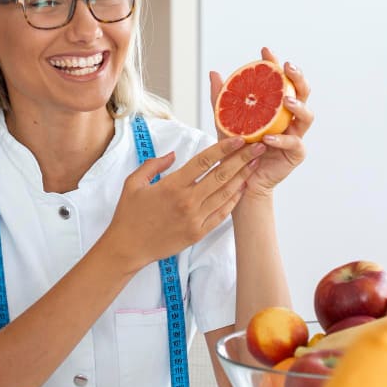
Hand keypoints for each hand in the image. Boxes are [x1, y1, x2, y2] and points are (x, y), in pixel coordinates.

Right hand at [101, 137, 265, 269]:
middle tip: (258, 147)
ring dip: (243, 177)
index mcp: (172, 186)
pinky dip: (233, 200)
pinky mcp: (197, 233)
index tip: (238, 139)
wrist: (127, 248)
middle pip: (221, 175)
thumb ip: (154, 165)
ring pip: (225, 194)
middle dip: (242, 159)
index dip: (223, 148)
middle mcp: (187, 201)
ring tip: (256, 164)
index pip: (204, 161)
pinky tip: (241, 189)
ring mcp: (194, 219)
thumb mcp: (133, 183)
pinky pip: (221, 214)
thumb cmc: (128, 215)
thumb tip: (174, 155)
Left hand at [210, 47, 314, 198]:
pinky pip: (294, 144)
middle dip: (297, 78)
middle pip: (302, 93)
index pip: (280, 80)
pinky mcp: (295, 154)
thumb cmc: (236, 149)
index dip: (275, 64)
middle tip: (287, 68)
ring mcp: (295, 135)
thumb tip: (215, 73)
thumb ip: (222, 99)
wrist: (239, 179)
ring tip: (285, 100)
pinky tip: (268, 138)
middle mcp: (289, 118)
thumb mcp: (226, 121)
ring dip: (298, 106)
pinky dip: (282, 140)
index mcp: (276, 107)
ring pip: (307, 116)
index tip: (265, 51)